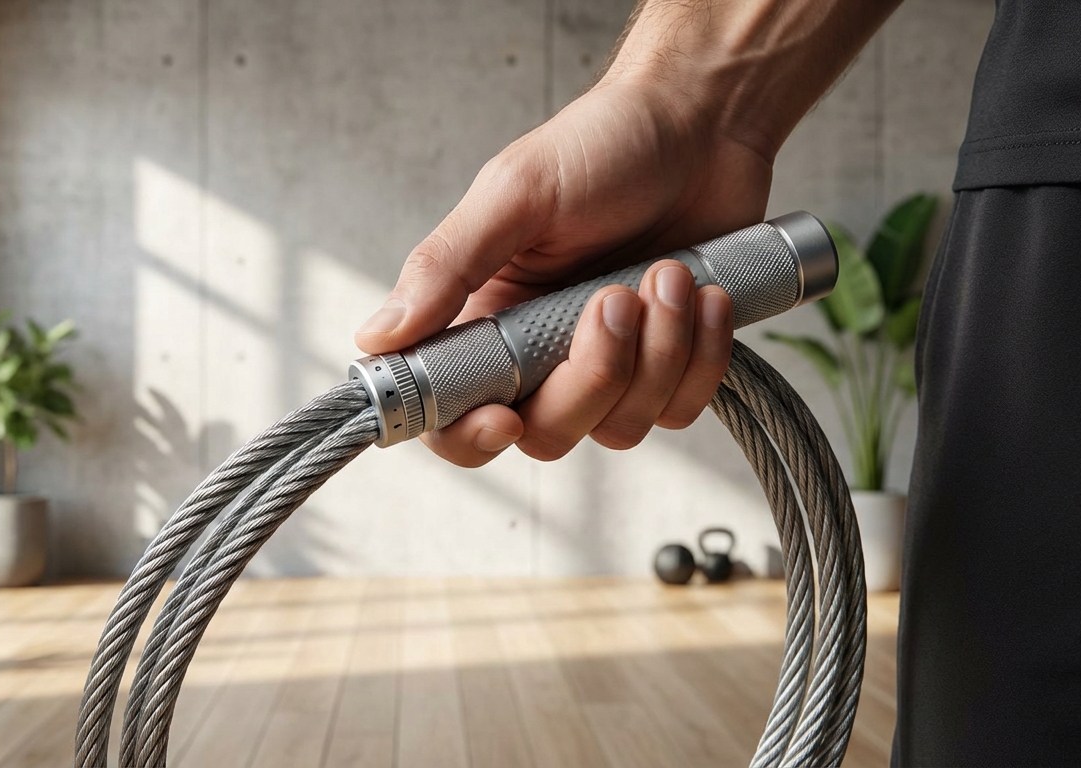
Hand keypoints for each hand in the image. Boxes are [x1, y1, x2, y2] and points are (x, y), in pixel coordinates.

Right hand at [354, 75, 773, 466]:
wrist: (704, 122)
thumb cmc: (604, 144)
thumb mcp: (514, 194)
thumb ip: (444, 267)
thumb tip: (374, 337)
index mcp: (486, 316)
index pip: (451, 413)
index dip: (470, 433)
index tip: (505, 414)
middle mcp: (541, 352)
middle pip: (545, 434)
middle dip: (590, 378)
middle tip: (615, 299)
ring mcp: (609, 364)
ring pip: (619, 427)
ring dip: (658, 354)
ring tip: (670, 274)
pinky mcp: (671, 364)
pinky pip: (680, 408)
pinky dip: (701, 357)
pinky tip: (706, 295)